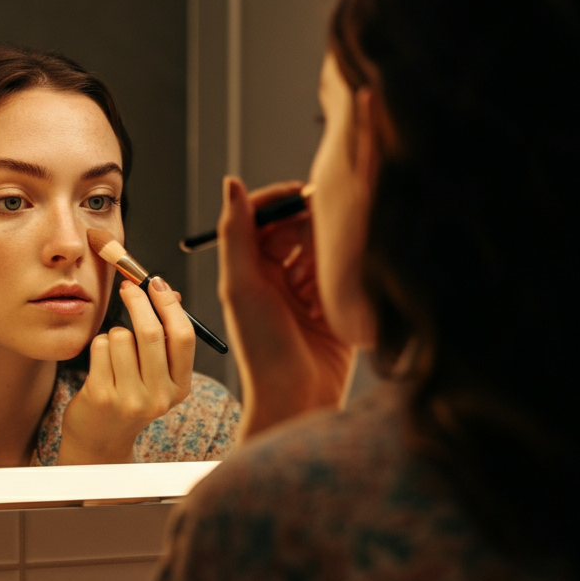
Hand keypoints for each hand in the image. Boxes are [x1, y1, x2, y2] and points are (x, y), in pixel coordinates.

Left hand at [57, 278, 195, 463]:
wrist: (100, 441)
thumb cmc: (129, 397)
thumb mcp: (155, 374)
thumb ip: (165, 336)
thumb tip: (169, 292)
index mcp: (180, 388)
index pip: (183, 337)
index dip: (170, 305)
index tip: (157, 283)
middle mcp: (159, 396)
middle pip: (151, 332)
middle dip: (138, 300)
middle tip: (128, 287)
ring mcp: (130, 398)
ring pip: (121, 336)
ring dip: (114, 333)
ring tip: (113, 353)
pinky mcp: (101, 396)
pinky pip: (100, 347)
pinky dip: (98, 346)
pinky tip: (100, 364)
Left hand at [218, 176, 355, 440]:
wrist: (298, 398)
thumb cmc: (262, 347)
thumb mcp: (242, 286)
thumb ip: (236, 234)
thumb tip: (232, 181)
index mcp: (251, 268)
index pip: (264, 216)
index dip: (280, 200)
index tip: (301, 192)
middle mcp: (280, 275)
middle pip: (300, 226)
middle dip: (310, 227)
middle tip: (316, 245)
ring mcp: (311, 290)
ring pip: (326, 247)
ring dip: (328, 255)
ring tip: (323, 283)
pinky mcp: (338, 306)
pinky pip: (347, 272)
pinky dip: (345, 276)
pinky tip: (339, 297)